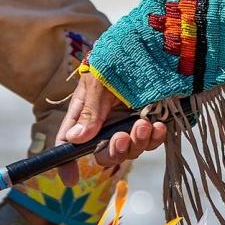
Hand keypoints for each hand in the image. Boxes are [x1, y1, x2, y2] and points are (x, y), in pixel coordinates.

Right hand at [56, 66, 168, 182]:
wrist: (157, 44)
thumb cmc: (120, 56)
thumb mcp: (99, 80)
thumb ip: (90, 110)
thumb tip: (75, 140)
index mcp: (85, 110)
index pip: (70, 141)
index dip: (67, 162)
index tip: (71, 180)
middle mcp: (105, 121)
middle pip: (102, 153)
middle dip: (112, 152)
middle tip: (121, 138)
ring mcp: (129, 122)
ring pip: (128, 150)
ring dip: (135, 143)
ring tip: (143, 125)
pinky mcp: (151, 122)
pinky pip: (150, 141)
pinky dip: (153, 138)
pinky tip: (158, 127)